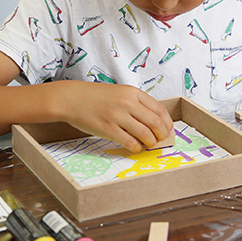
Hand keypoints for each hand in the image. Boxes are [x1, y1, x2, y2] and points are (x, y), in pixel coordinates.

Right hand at [58, 81, 173, 151]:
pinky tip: (135, 148)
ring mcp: (118, 116)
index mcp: (133, 93)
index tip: (168, 130)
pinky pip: (130, 142)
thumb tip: (154, 121)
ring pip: (145, 134)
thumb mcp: (120, 92)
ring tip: (149, 145)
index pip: (159, 109)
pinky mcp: (108, 129)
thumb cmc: (96, 97)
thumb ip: (136, 103)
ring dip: (151, 143)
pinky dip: (137, 148)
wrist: (73, 98)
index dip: (167, 123)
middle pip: (155, 123)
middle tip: (161, 140)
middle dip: (162, 135)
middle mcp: (127, 103)